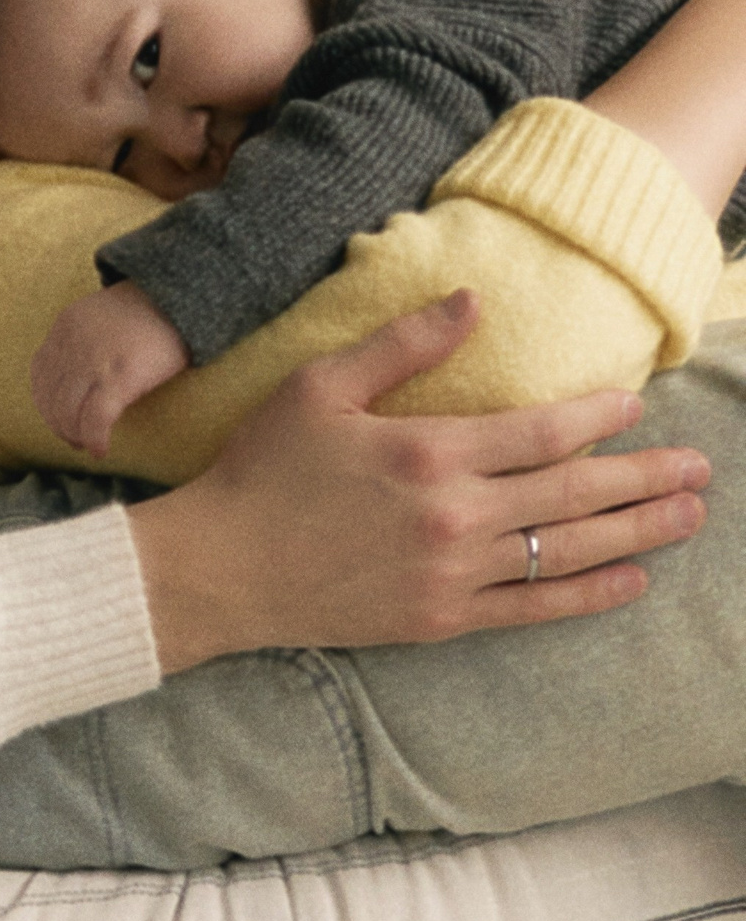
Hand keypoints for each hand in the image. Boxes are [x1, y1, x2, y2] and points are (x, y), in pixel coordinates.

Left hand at [31, 283, 188, 454]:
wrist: (182, 296)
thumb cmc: (148, 311)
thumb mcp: (100, 315)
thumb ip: (82, 340)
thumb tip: (75, 380)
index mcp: (65, 326)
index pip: (39, 373)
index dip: (46, 403)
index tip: (60, 418)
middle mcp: (73, 343)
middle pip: (50, 398)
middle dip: (60, 425)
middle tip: (75, 439)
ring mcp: (95, 360)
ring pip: (67, 413)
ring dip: (75, 436)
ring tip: (88, 444)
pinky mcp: (120, 377)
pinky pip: (95, 420)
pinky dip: (94, 440)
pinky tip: (101, 449)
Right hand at [127, 291, 708, 673]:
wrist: (221, 568)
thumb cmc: (264, 469)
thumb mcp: (320, 386)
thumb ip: (402, 346)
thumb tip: (471, 303)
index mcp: (427, 452)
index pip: (539, 432)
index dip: (596, 417)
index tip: (636, 404)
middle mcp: (453, 516)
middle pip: (572, 493)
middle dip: (643, 477)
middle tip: (698, 467)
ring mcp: (452, 573)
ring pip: (566, 551)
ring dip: (636, 533)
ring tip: (687, 516)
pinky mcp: (442, 617)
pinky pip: (534, 608)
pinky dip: (589, 595)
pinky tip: (631, 581)